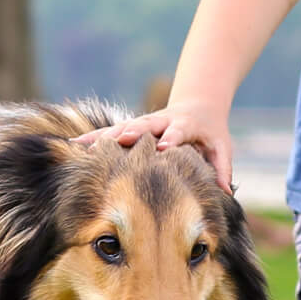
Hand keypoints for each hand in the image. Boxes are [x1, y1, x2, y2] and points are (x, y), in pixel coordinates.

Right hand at [74, 105, 233, 191]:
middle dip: (132, 132)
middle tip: (120, 139)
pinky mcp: (132, 127)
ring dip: (104, 136)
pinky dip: (93, 138)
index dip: (171, 138)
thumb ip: (222, 169)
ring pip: (122, 127)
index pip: (178, 131)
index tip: (164, 147)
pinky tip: (74, 145)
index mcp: (185, 125)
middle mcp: (161, 122)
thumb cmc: (210, 135)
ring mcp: (144, 123)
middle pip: (145, 125)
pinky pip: (111, 133)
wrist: (198, 106)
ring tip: (83, 145)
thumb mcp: (221, 149)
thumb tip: (226, 193)